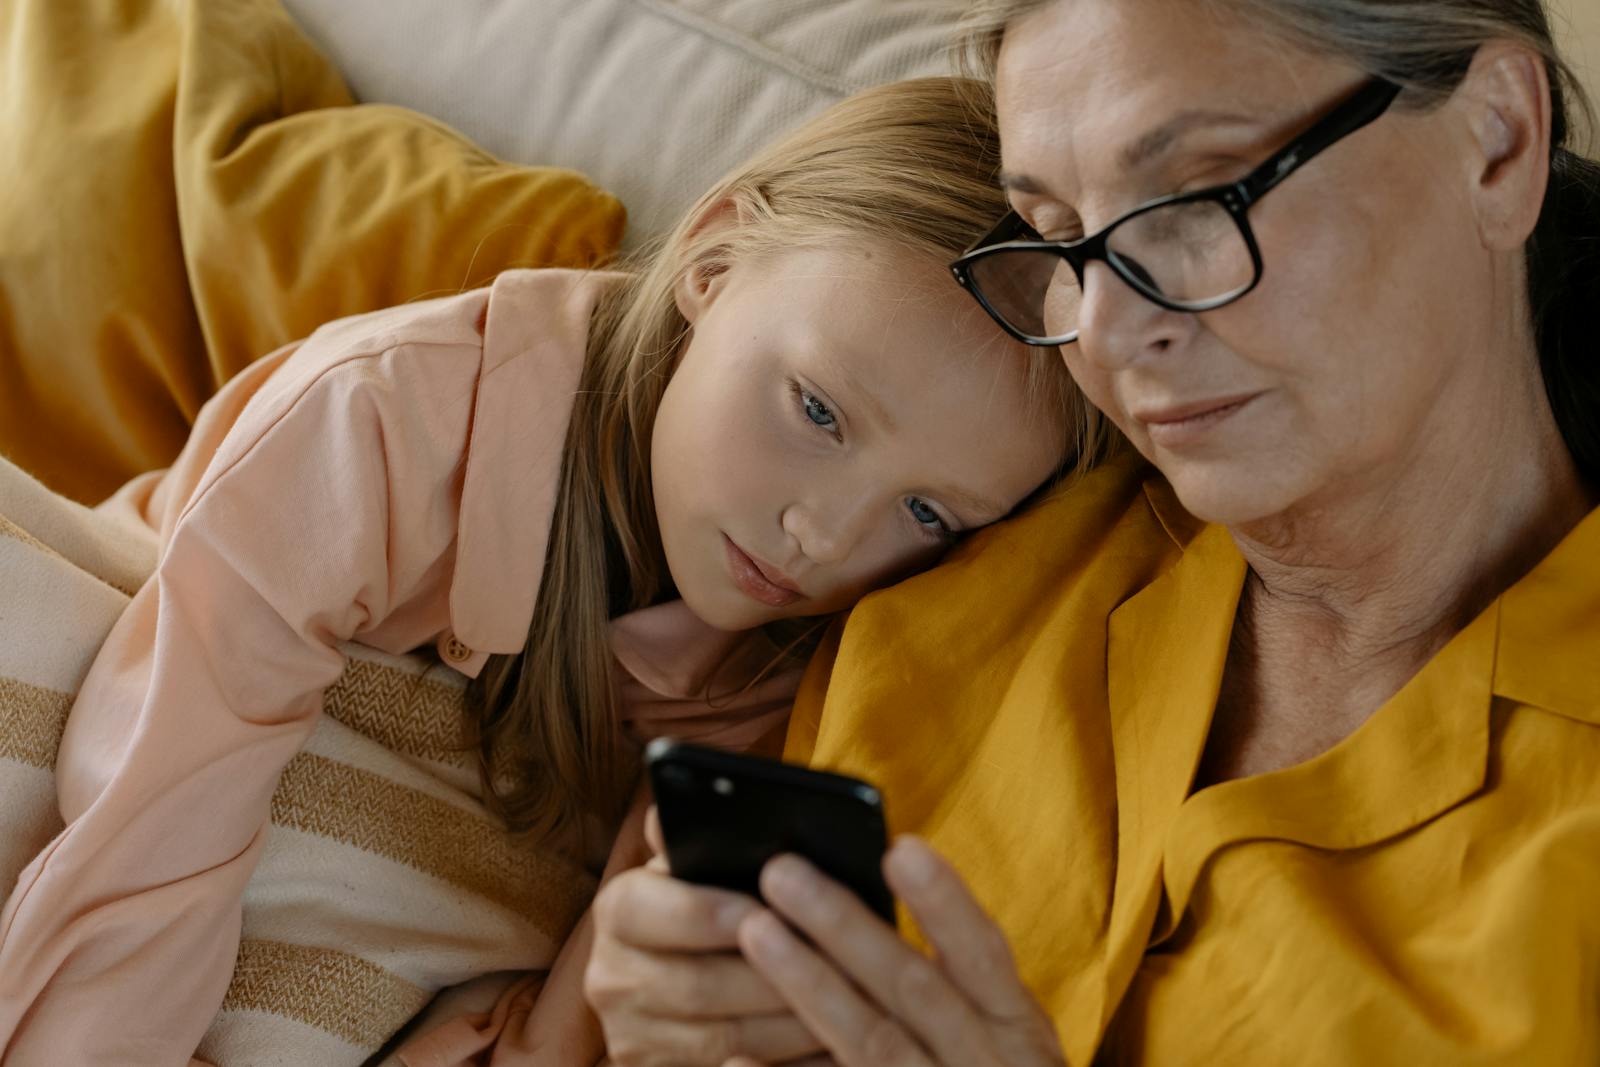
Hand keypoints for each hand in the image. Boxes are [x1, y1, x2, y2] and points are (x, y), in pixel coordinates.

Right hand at [584, 809, 830, 1066]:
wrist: (668, 986)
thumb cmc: (707, 908)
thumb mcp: (697, 869)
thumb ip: (698, 838)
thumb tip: (695, 799)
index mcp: (619, 908)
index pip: (652, 909)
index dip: (711, 913)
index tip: (770, 909)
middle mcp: (611, 977)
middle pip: (698, 985)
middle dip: (775, 975)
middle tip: (839, 963)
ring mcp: (632, 1037)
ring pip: (724, 1040)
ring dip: (794, 1024)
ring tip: (854, 1004)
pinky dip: (787, 1062)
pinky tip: (832, 1045)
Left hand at [728, 836, 1065, 1066]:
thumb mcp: (998, 1035)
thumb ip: (952, 980)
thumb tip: (888, 876)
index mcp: (1014, 1028)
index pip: (982, 955)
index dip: (945, 903)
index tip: (900, 850)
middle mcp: (981, 1065)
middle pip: (912, 990)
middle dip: (845, 927)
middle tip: (782, 872)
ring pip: (870, 1044)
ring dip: (810, 986)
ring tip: (757, 931)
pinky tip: (737, 1061)